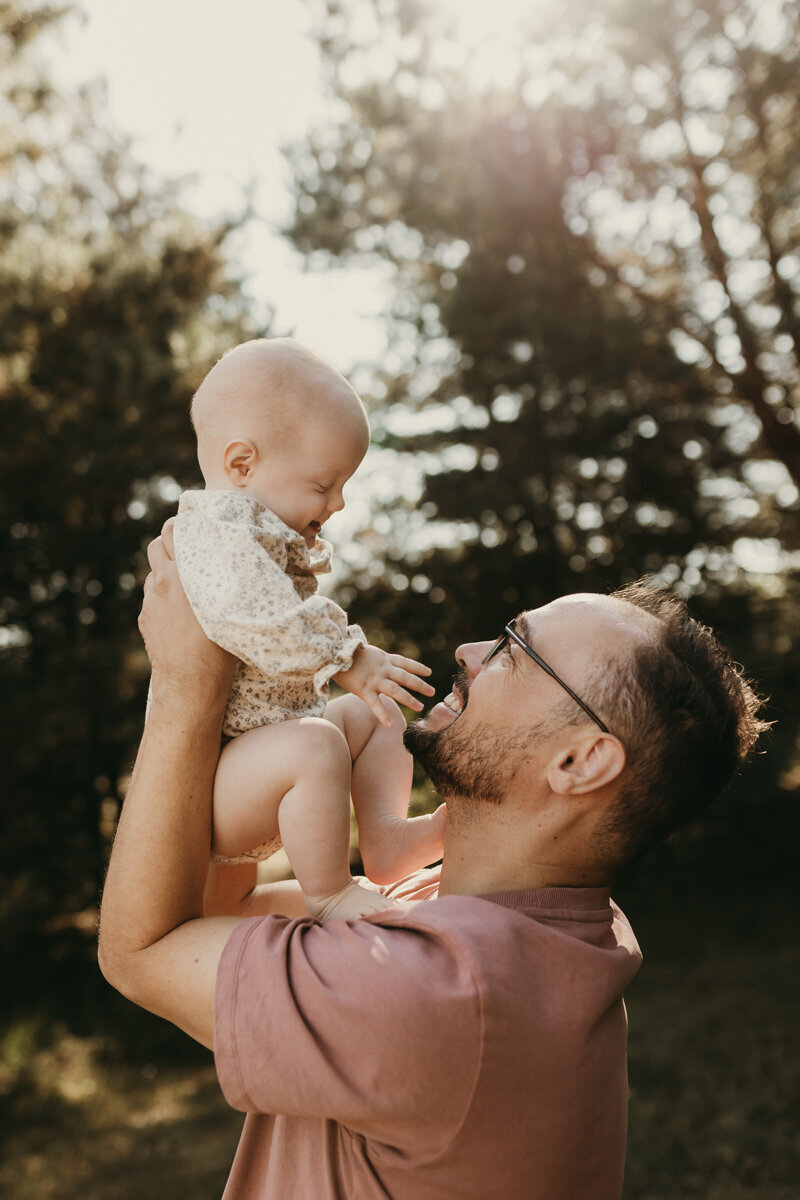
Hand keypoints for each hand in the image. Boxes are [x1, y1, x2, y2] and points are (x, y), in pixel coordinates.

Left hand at [140, 519, 233, 700]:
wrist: (191, 680)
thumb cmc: (219, 645)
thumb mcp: (226, 605)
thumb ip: (221, 579)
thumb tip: (232, 562)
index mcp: (182, 574)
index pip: (172, 532)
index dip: (180, 526)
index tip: (191, 525)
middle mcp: (162, 584)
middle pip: (155, 546)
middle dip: (167, 544)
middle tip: (185, 549)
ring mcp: (150, 602)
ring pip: (153, 574)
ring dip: (165, 573)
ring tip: (184, 584)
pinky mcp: (145, 619)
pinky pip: (151, 598)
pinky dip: (162, 597)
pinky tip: (178, 611)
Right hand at [333, 644, 434, 726]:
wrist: (331, 652)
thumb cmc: (346, 653)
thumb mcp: (367, 653)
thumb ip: (378, 661)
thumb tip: (384, 665)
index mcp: (384, 659)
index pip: (405, 663)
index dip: (418, 667)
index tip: (429, 672)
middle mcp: (382, 669)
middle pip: (406, 677)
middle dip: (420, 685)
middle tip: (432, 692)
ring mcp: (374, 679)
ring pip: (396, 690)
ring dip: (409, 699)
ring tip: (420, 707)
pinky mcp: (363, 689)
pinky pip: (375, 704)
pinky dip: (382, 714)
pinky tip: (390, 724)